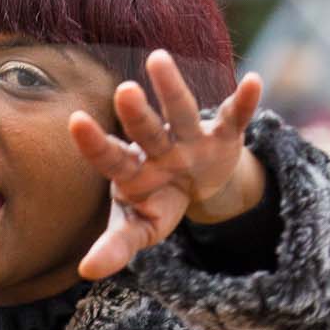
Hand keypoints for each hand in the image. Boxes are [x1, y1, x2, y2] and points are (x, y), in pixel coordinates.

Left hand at [69, 51, 263, 280]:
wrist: (196, 186)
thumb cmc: (156, 204)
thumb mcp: (139, 228)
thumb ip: (115, 246)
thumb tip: (86, 272)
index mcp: (132, 170)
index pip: (110, 157)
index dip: (94, 143)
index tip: (75, 121)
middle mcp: (158, 148)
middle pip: (146, 130)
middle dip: (137, 114)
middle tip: (124, 91)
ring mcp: (191, 139)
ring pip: (181, 111)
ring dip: (172, 88)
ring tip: (157, 58)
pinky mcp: (224, 136)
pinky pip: (235, 118)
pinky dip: (245, 101)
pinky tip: (254, 81)